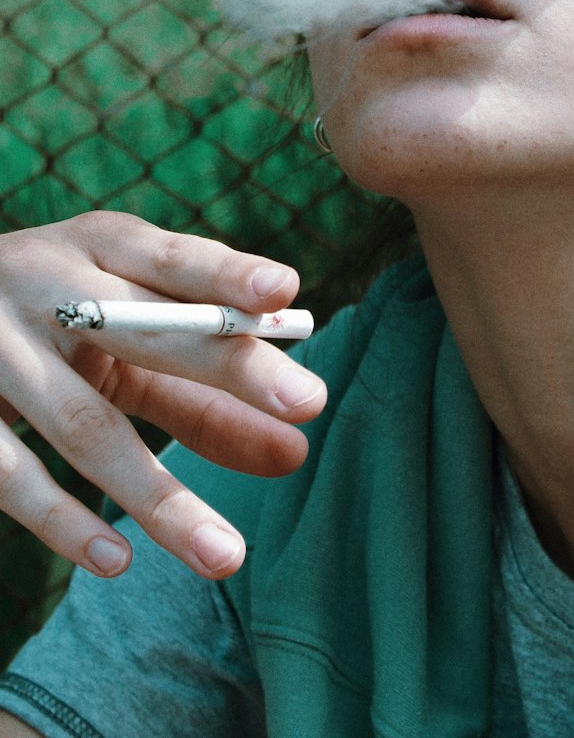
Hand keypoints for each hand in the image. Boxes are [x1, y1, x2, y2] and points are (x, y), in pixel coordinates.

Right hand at [0, 212, 326, 579]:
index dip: (225, 272)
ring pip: (83, 424)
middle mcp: (45, 285)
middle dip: (230, 365)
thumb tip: (295, 447)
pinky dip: (63, 520)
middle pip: (144, 328)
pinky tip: (117, 560)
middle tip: (311, 401)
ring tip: (226, 554)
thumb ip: (202, 385)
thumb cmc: (58, 322)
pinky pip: (10, 472)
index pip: (170, 257)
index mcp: (97, 247)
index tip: (284, 289)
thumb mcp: (120, 330)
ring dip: (160, 495)